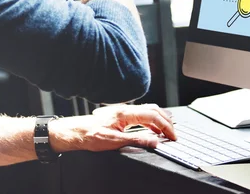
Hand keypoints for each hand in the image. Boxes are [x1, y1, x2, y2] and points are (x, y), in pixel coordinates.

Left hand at [49, 104, 175, 152]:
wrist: (76, 132)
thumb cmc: (90, 135)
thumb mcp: (114, 142)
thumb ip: (136, 140)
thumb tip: (154, 141)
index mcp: (125, 113)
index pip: (152, 116)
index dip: (165, 126)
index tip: (172, 136)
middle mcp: (125, 109)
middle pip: (153, 109)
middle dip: (166, 121)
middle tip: (173, 134)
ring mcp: (123, 111)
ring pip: (148, 110)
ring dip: (160, 119)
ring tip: (167, 131)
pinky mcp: (121, 115)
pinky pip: (141, 114)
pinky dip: (151, 120)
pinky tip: (152, 129)